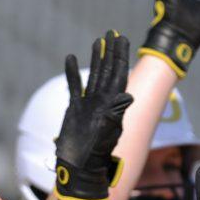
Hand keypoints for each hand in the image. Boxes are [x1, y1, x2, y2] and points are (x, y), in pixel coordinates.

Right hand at [53, 31, 133, 199]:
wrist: (80, 166)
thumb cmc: (96, 152)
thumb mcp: (108, 130)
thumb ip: (116, 112)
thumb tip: (129, 95)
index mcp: (112, 103)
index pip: (119, 73)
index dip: (121, 56)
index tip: (122, 38)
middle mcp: (102, 100)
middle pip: (108, 70)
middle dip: (111, 51)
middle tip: (112, 33)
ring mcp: (89, 104)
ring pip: (94, 75)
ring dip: (96, 59)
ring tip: (97, 42)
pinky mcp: (75, 109)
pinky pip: (75, 87)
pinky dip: (72, 73)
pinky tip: (70, 57)